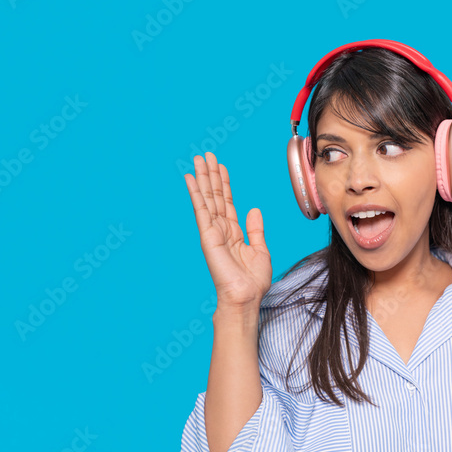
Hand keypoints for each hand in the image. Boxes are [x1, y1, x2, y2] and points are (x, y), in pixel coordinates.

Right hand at [184, 152, 271, 309]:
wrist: (245, 296)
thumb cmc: (253, 281)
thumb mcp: (260, 250)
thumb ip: (255, 229)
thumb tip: (254, 210)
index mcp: (233, 232)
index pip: (227, 202)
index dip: (225, 183)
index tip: (221, 166)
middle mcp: (221, 229)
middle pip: (215, 196)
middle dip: (211, 175)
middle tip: (206, 155)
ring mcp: (212, 231)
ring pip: (207, 198)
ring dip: (203, 178)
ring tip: (198, 159)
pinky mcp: (207, 235)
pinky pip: (201, 209)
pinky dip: (196, 193)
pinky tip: (191, 179)